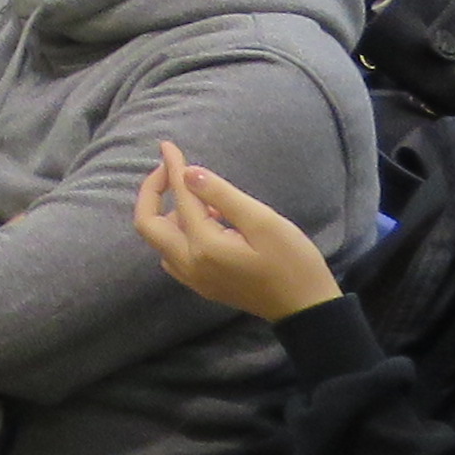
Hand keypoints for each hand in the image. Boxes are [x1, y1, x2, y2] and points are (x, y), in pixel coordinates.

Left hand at [134, 141, 342, 321]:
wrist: (306, 309)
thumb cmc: (293, 263)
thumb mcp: (263, 222)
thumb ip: (222, 195)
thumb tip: (189, 173)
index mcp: (203, 247)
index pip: (180, 199)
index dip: (173, 169)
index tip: (167, 145)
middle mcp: (189, 265)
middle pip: (148, 224)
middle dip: (154, 192)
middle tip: (172, 170)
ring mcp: (193, 279)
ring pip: (161, 239)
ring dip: (170, 213)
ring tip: (205, 198)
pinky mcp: (202, 284)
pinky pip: (175, 252)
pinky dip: (180, 230)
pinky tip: (209, 222)